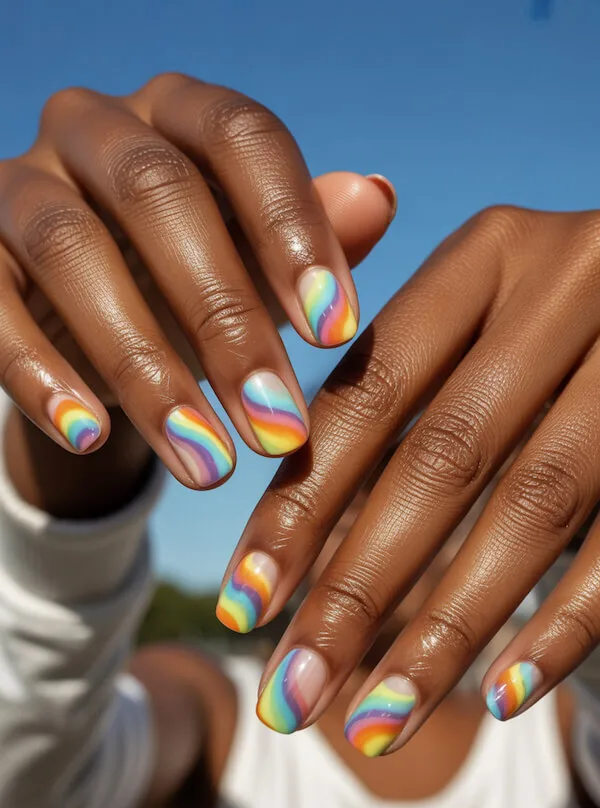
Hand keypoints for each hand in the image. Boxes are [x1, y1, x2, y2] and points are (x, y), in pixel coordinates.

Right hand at [0, 74, 393, 487]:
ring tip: (206, 464)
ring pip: (71, 250)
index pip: (243, 137)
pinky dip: (37, 373)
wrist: (97, 318)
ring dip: (143, 367)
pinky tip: (90, 438)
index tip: (336, 333)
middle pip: (158, 195)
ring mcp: (23, 185)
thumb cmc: (197, 286)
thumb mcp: (261, 266)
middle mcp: (96, 128)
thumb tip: (378, 199)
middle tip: (279, 427)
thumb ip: (315, 238)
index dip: (292, 229)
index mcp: (181, 114)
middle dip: (226, 320)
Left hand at [221, 204, 599, 752]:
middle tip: (289, 696)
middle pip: (440, 464)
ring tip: (373, 725)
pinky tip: (501, 698)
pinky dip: (564, 624)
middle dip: (354, 593)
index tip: (241, 603)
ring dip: (446, 635)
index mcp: (487, 255)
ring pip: (532, 511)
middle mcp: (567, 287)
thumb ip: (396, 385)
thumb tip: (283, 537)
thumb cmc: (552, 326)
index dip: (300, 502)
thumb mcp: (479, 318)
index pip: (367, 394)